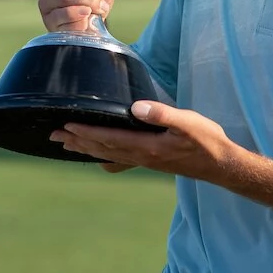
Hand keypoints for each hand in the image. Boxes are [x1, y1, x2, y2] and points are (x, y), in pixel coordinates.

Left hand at [50, 101, 242, 183]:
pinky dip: (104, 158)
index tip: (66, 125)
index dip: (87, 132)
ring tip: (65, 144)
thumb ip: (162, 114)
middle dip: (77, 141)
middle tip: (53, 135)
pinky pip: (120, 161)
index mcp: (147, 146)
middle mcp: (141, 156)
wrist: (220, 164)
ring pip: (107, 155)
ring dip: (85, 148)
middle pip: (102, 149)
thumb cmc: (206, 141)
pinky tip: (98, 160)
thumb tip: (136, 107)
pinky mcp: (150, 161)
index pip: (110, 138)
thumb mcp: (188, 122)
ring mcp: (144, 161)